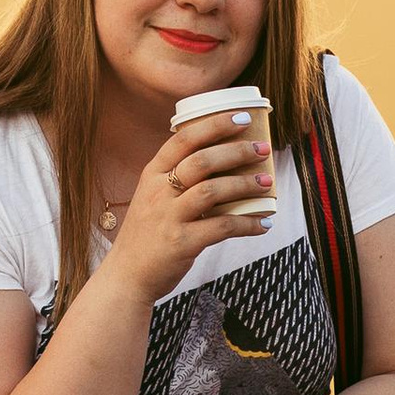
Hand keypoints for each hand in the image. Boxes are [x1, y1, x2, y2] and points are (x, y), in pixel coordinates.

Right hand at [103, 110, 274, 303]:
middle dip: (237, 151)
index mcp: (151, 174)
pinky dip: (247, 224)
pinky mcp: (181, 243)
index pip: (183, 139)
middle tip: (262, 148)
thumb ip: (176, 179)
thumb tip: (222, 160)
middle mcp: (158, 192)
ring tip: (267, 182)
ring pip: (212, 190)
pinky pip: (221, 228)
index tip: (242, 119)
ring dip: (245, 184)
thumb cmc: (147, 234)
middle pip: (202, 161)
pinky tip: (263, 223)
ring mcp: (168, 218)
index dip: (215, 125)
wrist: (127, 275)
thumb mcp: (152, 197)